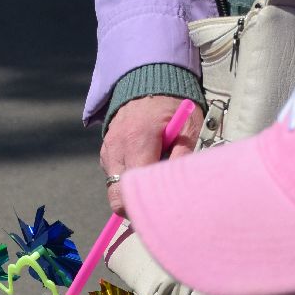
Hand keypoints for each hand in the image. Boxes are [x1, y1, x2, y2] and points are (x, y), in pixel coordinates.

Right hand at [101, 95, 199, 214]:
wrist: (148, 79)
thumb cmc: (173, 105)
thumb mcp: (188, 128)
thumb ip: (182, 158)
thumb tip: (180, 190)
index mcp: (138, 141)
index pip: (131, 189)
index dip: (143, 208)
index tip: (159, 214)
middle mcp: (116, 147)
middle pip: (116, 196)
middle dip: (134, 206)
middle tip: (156, 204)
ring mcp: (107, 149)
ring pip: (114, 188)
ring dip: (131, 192)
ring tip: (152, 179)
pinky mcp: (106, 151)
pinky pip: (114, 176)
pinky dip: (127, 180)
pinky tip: (143, 167)